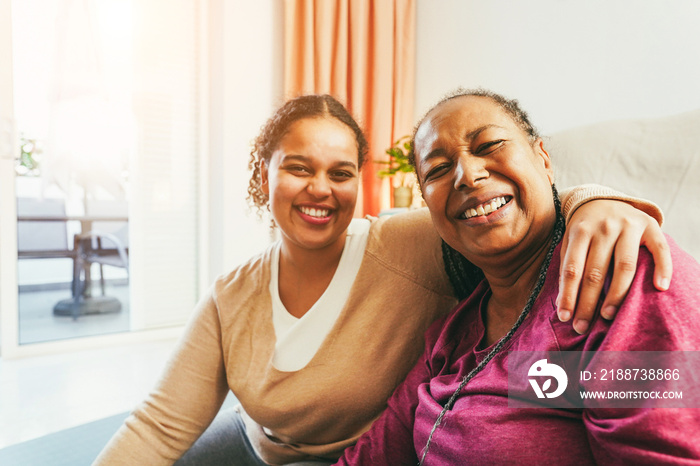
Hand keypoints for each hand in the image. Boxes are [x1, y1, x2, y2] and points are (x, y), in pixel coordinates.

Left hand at [557, 200, 672, 333]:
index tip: (564, 317)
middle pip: (596, 272)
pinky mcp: (650, 226)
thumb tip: (563, 303)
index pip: (572, 269)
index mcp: (580, 231)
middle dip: (588, 302)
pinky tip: (659, 288)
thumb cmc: (584, 230)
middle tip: (582, 326)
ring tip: (608, 315)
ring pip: (624, 265)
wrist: (604, 199)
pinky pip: (659, 249)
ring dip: (616, 294)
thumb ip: (567, 266)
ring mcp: (629, 226)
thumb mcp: (569, 241)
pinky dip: (662, 268)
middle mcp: (604, 227)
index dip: (568, 294)